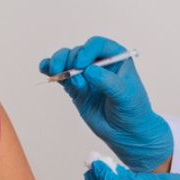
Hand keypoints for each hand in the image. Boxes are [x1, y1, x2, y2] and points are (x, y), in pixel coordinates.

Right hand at [40, 36, 172, 170]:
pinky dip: (50, 70)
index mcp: (116, 58)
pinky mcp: (75, 88)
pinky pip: (61, 75)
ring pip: (67, 61)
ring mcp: (86, 75)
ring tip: (58, 75)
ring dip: (59, 64)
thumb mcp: (126, 95)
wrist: (127, 133)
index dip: (87, 50)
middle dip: (70, 60)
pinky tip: (45, 70)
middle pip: (78, 52)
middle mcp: (99, 63)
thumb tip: (89, 70)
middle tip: (69, 73)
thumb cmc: (133, 111)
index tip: (82, 64)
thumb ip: (108, 82)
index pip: (98, 45)